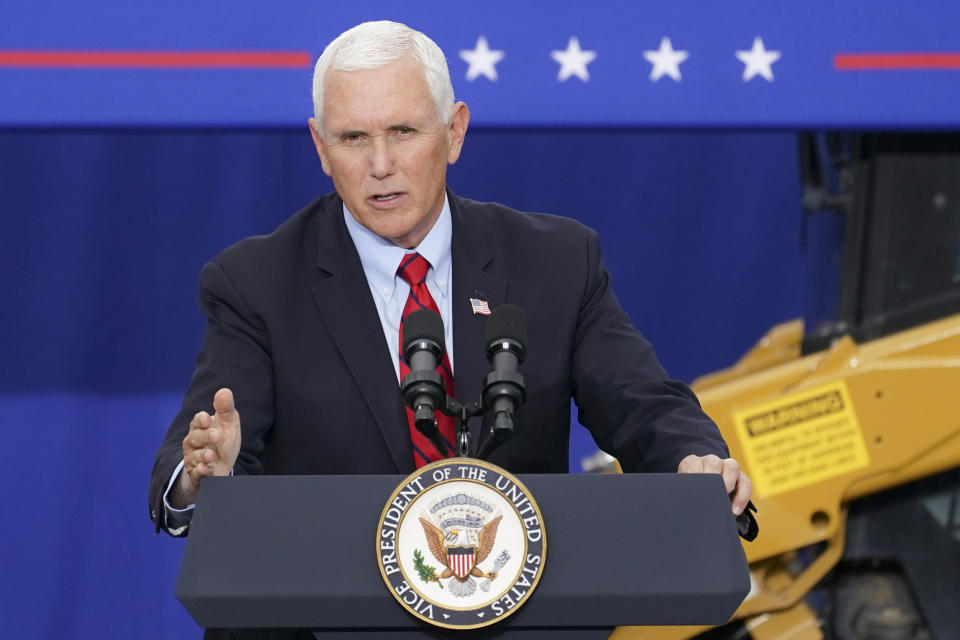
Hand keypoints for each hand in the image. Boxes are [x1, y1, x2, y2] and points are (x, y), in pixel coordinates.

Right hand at [171, 388, 241, 507]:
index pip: (197, 421)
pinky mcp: (197, 475)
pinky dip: (200, 471)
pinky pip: (195, 473)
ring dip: (202, 455)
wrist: (220, 469)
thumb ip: (225, 409)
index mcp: (201, 428)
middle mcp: (194, 443)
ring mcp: (194, 459)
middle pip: (194, 437)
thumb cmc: (223, 444)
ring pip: (193, 456)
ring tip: (211, 455)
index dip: (201, 420)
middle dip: (204, 436)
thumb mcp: (228, 425)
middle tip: (217, 436)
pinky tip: (206, 469)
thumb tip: (224, 391)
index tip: (209, 419)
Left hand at [678, 454, 751, 515]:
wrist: (705, 494)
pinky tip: (735, 511)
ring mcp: (727, 466)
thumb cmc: (692, 495)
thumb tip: (685, 505)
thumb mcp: (686, 492)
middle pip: (713, 462)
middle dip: (712, 478)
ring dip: (728, 483)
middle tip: (709, 495)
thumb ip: (686, 494)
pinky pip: (746, 482)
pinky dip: (742, 497)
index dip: (694, 477)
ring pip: (732, 466)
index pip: (692, 465)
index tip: (694, 491)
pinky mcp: (741, 477)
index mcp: (692, 463)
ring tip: (724, 501)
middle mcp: (710, 461)